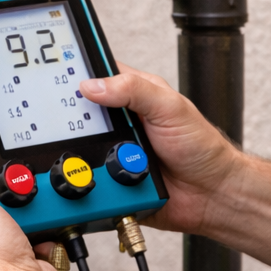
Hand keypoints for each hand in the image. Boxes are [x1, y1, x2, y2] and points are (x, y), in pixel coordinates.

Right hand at [80, 63, 240, 236]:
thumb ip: (134, 90)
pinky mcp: (112, 179)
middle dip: (77, 123)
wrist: (211, 194)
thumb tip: (93, 85)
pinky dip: (95, 180)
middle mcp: (121, 121)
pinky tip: (110, 180)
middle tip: (91, 128)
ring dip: (88, 155)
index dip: (78, 75)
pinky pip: (91, 178)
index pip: (98, 75)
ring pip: (81, 149)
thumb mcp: (170, 107)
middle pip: (81, 115)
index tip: (58, 78)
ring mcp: (115, 150)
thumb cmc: (201, 147)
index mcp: (134, 94)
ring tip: (113, 158)